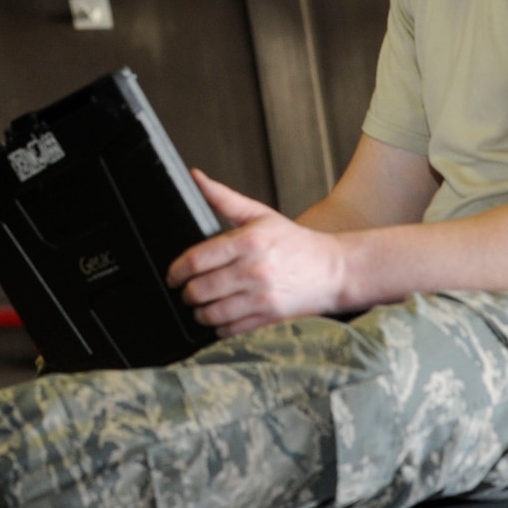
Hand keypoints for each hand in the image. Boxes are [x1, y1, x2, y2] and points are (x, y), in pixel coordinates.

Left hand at [166, 169, 351, 336]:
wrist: (335, 270)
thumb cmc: (297, 244)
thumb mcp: (260, 214)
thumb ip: (224, 198)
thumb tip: (196, 178)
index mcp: (248, 241)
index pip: (196, 260)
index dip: (176, 272)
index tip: (172, 276)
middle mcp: (254, 270)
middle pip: (199, 289)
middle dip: (186, 294)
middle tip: (186, 292)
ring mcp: (262, 297)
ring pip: (212, 313)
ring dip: (199, 313)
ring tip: (201, 307)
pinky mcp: (270, 319)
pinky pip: (230, 330)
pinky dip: (219, 328)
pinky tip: (221, 319)